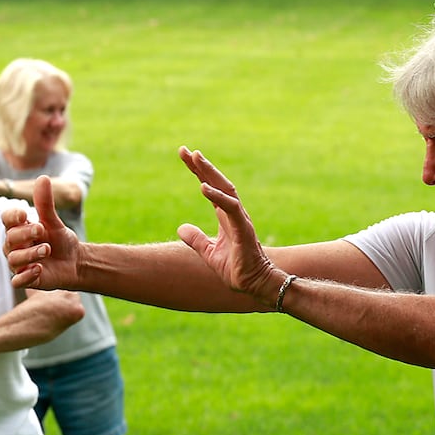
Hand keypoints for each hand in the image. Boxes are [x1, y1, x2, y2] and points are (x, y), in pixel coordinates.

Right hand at [6, 176, 78, 289]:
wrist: (75, 262)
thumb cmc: (60, 240)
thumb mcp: (54, 221)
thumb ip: (45, 203)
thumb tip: (43, 177)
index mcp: (19, 229)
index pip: (7, 219)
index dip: (12, 216)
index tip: (25, 214)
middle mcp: (15, 246)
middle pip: (10, 239)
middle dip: (25, 234)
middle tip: (42, 230)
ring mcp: (19, 264)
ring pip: (13, 259)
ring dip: (29, 254)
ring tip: (47, 249)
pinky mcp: (26, 280)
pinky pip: (18, 281)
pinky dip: (27, 275)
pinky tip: (39, 269)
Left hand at [174, 147, 281, 304]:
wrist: (254, 284)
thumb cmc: (236, 269)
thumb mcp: (208, 253)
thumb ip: (196, 239)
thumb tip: (181, 228)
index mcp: (225, 217)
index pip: (210, 188)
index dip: (198, 172)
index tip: (184, 156)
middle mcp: (233, 213)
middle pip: (217, 183)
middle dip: (202, 166)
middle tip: (186, 151)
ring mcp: (240, 219)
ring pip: (225, 189)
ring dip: (210, 173)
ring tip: (195, 159)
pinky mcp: (243, 229)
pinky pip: (230, 208)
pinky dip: (217, 197)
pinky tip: (203, 187)